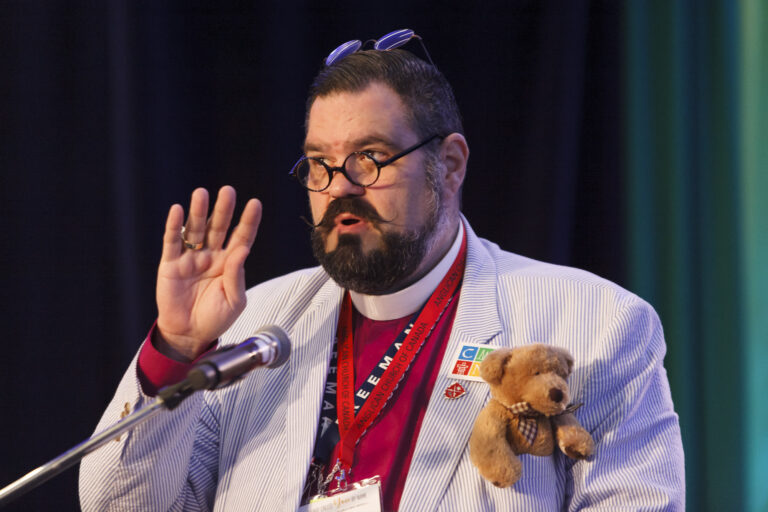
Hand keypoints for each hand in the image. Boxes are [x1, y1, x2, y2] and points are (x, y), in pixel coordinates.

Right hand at [155, 186, 261, 360]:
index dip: (248, 221)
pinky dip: (174, 226)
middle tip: (228, 191)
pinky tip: (178, 211)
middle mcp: (211, 256)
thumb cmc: (214, 319)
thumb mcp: (234, 302)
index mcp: (230, 264)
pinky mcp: (171, 264)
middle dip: (223, 209)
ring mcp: (191, 258)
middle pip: (219, 227)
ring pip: (195, 230)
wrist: (189, 335)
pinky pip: (172, 242)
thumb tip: (241, 251)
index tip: (255, 204)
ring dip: (198, 211)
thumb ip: (236, 277)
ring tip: (201, 194)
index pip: (241, 238)